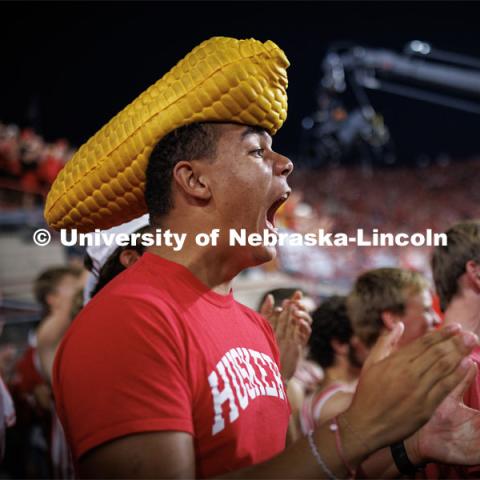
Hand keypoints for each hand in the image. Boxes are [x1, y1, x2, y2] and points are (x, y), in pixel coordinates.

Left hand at [259, 291, 311, 379]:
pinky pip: (305, 334)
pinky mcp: (298, 346)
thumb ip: (266, 311)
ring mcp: (295, 337)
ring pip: (305, 323)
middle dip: (301, 305)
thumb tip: (270, 296)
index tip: (298, 292)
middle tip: (297, 300)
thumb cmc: (262, 348)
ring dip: (303, 315)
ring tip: (296, 311)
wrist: (265, 369)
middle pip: (299, 314)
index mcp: (282, 323)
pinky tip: (299, 321)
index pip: (291, 309)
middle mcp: (290, 329)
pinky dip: (304, 326)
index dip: (296, 300)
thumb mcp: (262, 326)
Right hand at [340, 324, 477, 462]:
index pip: (424, 343)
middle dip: (455, 341)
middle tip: (470, 334)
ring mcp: (418, 390)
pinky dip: (458, 375)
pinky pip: (445, 387)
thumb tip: (400, 325)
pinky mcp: (426, 407)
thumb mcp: (370, 364)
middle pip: (437, 353)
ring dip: (460, 354)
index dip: (441, 334)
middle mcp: (409, 373)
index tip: (455, 327)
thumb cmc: (367, 393)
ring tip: (471, 343)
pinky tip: (467, 365)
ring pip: (444, 367)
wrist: (366, 424)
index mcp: (395, 362)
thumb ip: (385, 343)